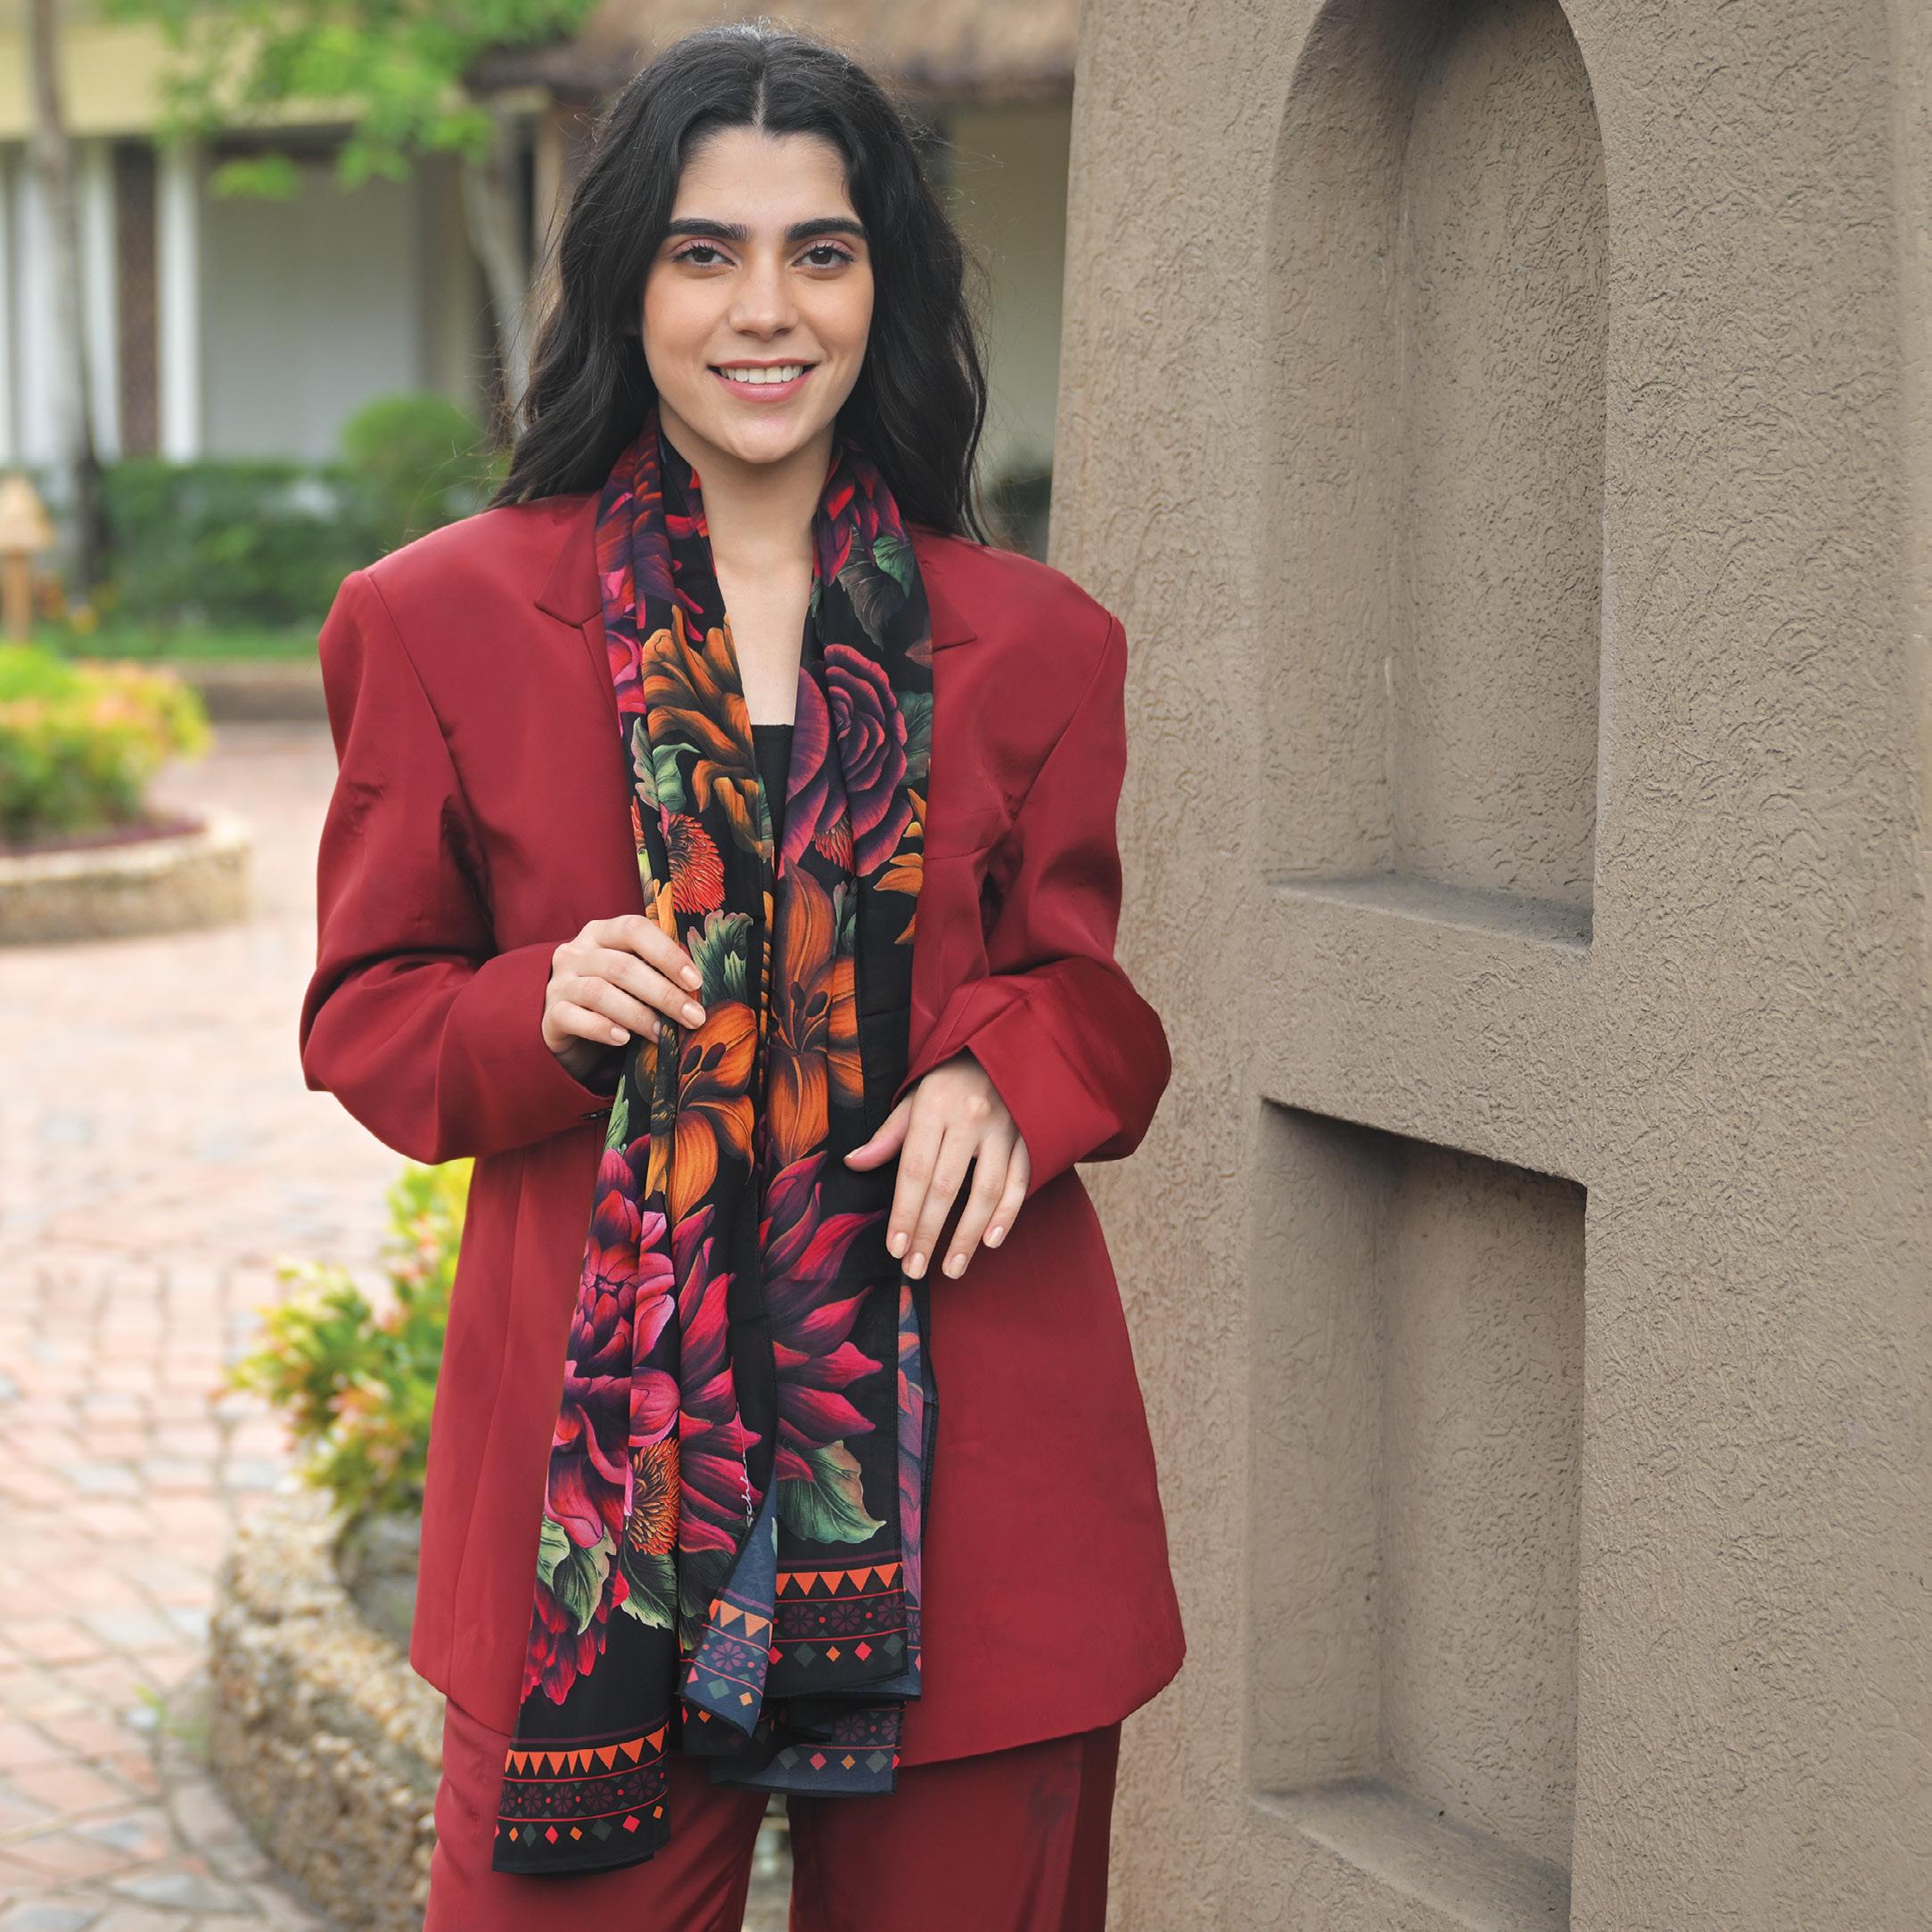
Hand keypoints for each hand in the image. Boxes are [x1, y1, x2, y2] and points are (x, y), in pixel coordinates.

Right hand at [542, 914, 707, 1082]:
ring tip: (662, 1034)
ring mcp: (559, 982)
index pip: (635, 930)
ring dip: (638, 1015)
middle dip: (663, 994)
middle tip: (693, 1017)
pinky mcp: (549, 1014)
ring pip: (599, 992)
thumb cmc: (611, 996)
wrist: (566, 1026)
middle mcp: (576, 952)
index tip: (695, 982)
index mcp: (601, 933)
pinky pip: (573, 1017)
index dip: (667, 954)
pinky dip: (601, 1028)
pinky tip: (624, 1039)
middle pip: (622, 966)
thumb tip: (697, 990)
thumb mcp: (632, 976)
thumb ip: (655, 972)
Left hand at [844, 1053, 1029, 1279]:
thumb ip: (889, 1134)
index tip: (895, 1248)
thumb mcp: (914, 1096)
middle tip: (916, 1269)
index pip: (914, 1169)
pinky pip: (1019, 1182)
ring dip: (968, 1235)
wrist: (1003, 1047)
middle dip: (929, 1233)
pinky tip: (991, 1241)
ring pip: (985, 1191)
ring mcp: (1003, 1129)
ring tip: (952, 1267)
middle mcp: (970, 1118)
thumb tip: (853, 1163)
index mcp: (935, 1106)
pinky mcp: (1029, 1137)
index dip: (904, 1212)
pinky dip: (1007, 1214)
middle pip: (946, 1187)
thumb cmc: (949, 1078)